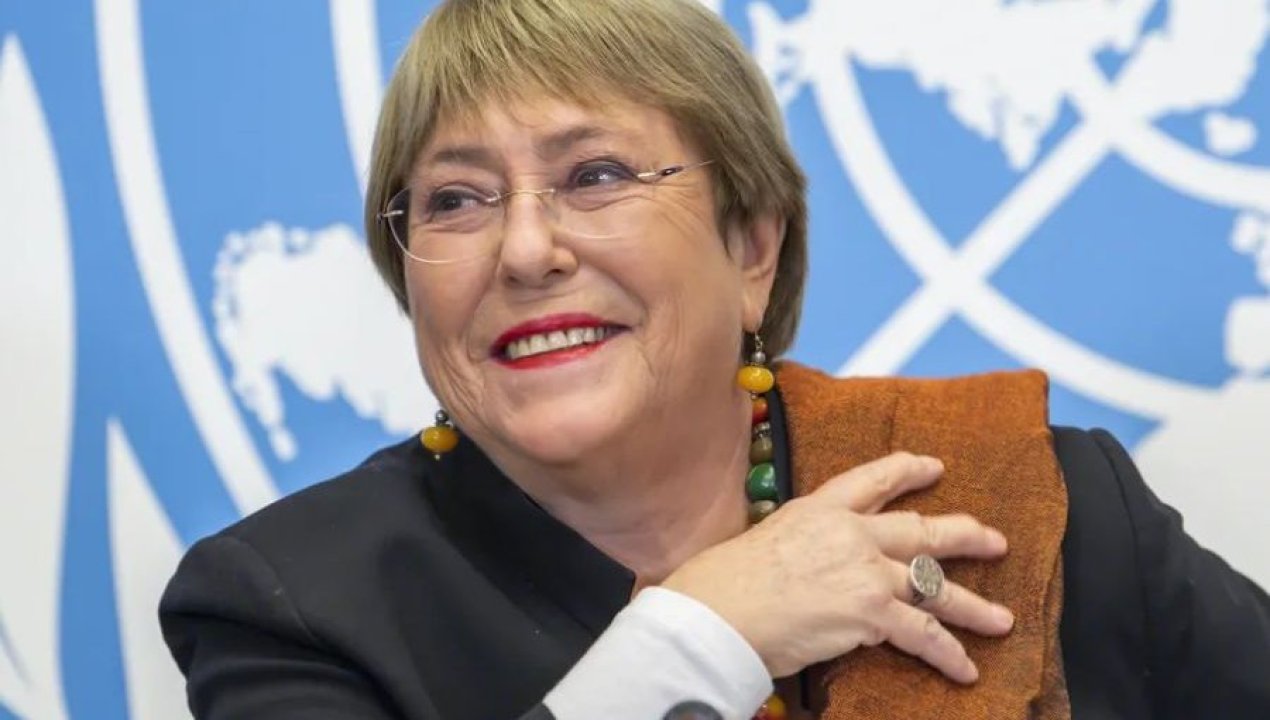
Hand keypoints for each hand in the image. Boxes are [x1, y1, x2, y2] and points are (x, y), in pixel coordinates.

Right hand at [661, 452, 1013, 681]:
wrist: (718, 613)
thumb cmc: (725, 583)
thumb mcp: (767, 539)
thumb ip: (805, 543)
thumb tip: (816, 564)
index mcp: (820, 509)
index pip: (873, 480)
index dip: (908, 470)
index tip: (932, 467)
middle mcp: (850, 533)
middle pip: (921, 528)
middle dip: (965, 535)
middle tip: (994, 541)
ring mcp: (866, 571)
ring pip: (935, 585)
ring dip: (973, 606)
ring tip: (1001, 620)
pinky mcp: (871, 612)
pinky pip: (924, 633)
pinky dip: (949, 653)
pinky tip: (966, 666)